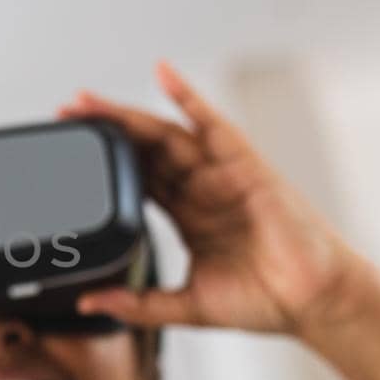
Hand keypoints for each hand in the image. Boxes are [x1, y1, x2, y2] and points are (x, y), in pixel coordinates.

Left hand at [61, 62, 361, 337]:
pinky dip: (188, 97)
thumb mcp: (186, 306)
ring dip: (127, 115)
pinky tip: (163, 73)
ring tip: (88, 101)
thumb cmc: (262, 300)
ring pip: (166, 134)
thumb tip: (91, 302)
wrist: (313, 302)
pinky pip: (213, 123)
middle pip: (143, 150)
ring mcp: (221, 174)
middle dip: (105, 131)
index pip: (137, 179)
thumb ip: (138, 304)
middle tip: (66, 115)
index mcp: (187, 215)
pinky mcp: (245, 166)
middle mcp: (201, 188)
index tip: (66, 155)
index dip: (103, 165)